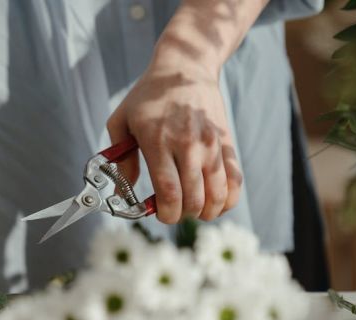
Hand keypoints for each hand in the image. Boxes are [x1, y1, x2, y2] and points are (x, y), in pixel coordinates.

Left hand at [106, 55, 241, 223]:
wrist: (185, 67)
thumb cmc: (147, 97)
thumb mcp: (121, 122)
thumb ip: (120, 160)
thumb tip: (123, 195)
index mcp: (158, 141)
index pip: (169, 191)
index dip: (167, 213)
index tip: (160, 213)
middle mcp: (188, 144)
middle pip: (194, 199)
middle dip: (183, 215)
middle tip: (174, 210)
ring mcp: (211, 144)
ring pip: (217, 195)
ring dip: (206, 212)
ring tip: (194, 208)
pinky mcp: (226, 143)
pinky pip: (235, 181)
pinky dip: (227, 200)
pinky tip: (215, 203)